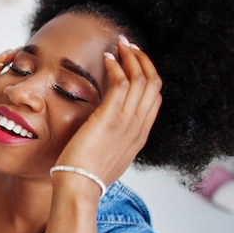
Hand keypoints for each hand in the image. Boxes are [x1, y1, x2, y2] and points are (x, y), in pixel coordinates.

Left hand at [55, 37, 162, 186]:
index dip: (147, 76)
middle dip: (142, 60)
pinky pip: (121, 83)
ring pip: (140, 79)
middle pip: (152, 84)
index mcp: (139, 136)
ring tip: (119, 44)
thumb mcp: (108, 157)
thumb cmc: (85, 175)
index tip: (134, 62)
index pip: (154, 98)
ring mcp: (126, 122)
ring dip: (131, 57)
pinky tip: (106, 58)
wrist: (79, 188)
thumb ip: (112, 140)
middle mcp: (138, 127)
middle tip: (129, 45)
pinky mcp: (109, 118)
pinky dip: (116, 66)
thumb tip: (104, 132)